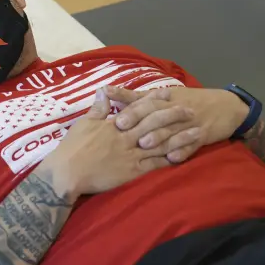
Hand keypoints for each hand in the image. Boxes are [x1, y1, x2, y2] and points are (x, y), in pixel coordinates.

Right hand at [41, 89, 191, 197]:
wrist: (67, 173)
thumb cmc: (72, 148)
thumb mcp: (83, 124)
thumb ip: (97, 109)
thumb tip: (104, 91)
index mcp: (114, 124)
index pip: (138, 108)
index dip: (154, 100)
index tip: (168, 93)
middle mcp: (126, 137)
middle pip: (154, 123)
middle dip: (174, 116)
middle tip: (191, 110)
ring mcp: (130, 155)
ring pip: (160, 144)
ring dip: (180, 137)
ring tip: (198, 132)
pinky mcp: (132, 172)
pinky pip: (155, 165)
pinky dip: (170, 160)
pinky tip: (184, 156)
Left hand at [106, 86, 245, 162]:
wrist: (227, 107)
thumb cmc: (189, 100)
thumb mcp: (164, 95)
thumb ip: (134, 97)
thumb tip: (105, 91)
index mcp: (166, 98)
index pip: (147, 104)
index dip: (132, 111)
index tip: (117, 121)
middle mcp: (176, 110)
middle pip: (157, 116)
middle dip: (141, 123)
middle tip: (124, 132)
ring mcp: (190, 124)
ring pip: (172, 131)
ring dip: (159, 138)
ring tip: (144, 145)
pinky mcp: (203, 136)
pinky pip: (192, 145)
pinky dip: (183, 151)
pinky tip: (172, 158)